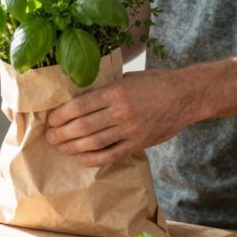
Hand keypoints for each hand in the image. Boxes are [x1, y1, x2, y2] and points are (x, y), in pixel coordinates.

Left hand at [44, 70, 201, 166]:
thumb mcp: (128, 77)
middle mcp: (121, 111)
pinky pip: (111, 155)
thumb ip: (106, 88)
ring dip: (73, 147)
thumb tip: (80, 96)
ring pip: (94, 143)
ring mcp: (131, 130)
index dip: (61, 115)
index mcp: (116, 91)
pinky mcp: (139, 143)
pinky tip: (82, 158)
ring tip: (61, 147)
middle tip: (50, 136)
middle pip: (83, 127)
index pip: (80, 106)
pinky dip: (94, 158)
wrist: (186, 96)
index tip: (52, 119)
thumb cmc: (155, 83)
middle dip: (62, 133)